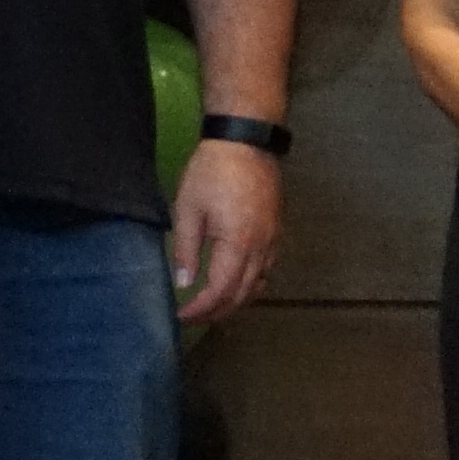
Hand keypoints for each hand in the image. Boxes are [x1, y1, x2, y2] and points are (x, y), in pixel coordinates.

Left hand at [168, 141, 281, 327]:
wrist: (246, 142)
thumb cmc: (212, 172)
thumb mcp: (187, 209)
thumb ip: (185, 249)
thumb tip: (184, 283)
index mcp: (237, 243)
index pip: (220, 290)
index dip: (200, 309)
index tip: (181, 316)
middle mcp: (261, 248)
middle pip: (242, 294)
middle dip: (217, 312)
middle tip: (193, 318)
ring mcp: (273, 240)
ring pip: (259, 285)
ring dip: (236, 302)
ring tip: (213, 307)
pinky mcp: (277, 231)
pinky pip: (267, 270)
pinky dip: (251, 285)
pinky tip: (236, 284)